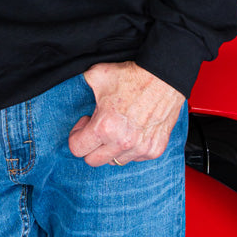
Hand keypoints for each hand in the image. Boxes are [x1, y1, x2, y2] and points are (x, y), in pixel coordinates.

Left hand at [67, 60, 184, 166]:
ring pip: (115, 161)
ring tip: (116, 128)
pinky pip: (135, 159)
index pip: (77, 149)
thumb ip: (81, 85)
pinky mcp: (154, 150)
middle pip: (93, 161)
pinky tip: (131, 131)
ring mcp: (139, 149)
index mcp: (104, 127)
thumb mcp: (97, 75)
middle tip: (98, 127)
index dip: (76, 135)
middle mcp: (122, 142)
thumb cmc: (133, 76)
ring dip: (111, 148)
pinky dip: (130, 149)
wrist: (163, 78)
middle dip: (91, 145)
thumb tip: (73, 88)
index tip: (84, 124)